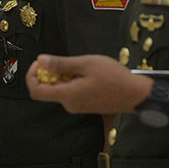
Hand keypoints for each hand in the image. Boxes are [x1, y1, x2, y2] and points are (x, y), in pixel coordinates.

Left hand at [25, 54, 150, 114]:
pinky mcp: (85, 105)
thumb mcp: (86, 64)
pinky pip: (70, 93)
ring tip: (82, 66)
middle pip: (47, 90)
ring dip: (64, 76)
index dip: (32, 75)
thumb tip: (40, 61)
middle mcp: (69, 104)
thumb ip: (61, 64)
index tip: (41, 62)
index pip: (36, 91)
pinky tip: (88, 74)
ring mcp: (77, 107)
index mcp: (67, 95)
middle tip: (66, 60)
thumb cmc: (114, 77)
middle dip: (50, 73)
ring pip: (60, 90)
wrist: (136, 94)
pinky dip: (72, 82)